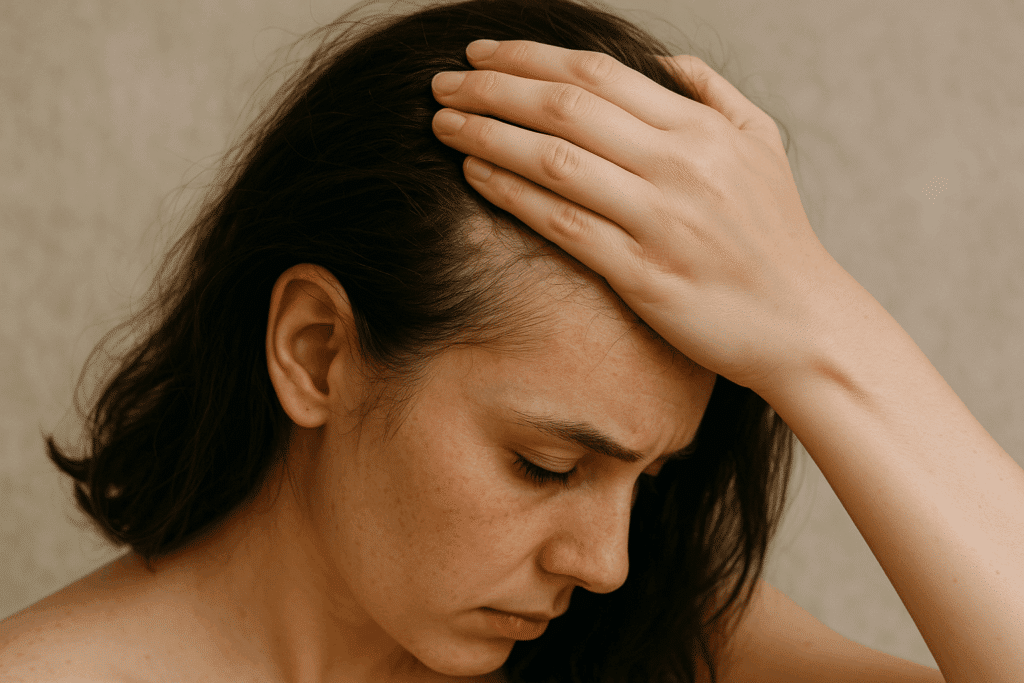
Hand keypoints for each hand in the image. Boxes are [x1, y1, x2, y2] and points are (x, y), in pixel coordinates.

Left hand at [431, 39, 859, 392]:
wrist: (801, 323)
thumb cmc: (776, 236)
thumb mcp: (763, 147)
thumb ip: (715, 95)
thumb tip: (665, 61)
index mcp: (701, 129)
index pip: (597, 73)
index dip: (529, 57)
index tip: (482, 52)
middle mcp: (679, 165)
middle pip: (565, 106)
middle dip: (492, 86)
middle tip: (443, 81)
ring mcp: (660, 220)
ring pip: (553, 160)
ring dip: (488, 134)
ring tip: (442, 122)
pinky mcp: (643, 275)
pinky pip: (562, 224)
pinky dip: (512, 193)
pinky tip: (474, 173)